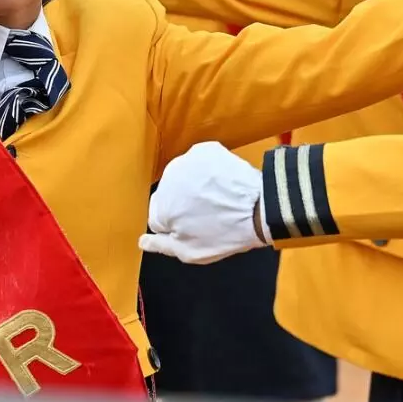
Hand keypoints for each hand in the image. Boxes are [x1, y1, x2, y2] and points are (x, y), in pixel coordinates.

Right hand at [138, 141, 266, 264]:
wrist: (261, 208)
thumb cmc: (225, 234)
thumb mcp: (190, 252)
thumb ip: (161, 245)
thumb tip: (141, 241)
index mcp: (161, 205)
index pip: (158, 217)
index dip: (176, 226)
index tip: (194, 229)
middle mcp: (168, 178)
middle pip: (169, 195)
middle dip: (182, 204)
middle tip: (207, 215)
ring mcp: (187, 160)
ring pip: (182, 177)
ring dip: (193, 186)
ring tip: (217, 199)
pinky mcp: (206, 149)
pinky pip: (199, 162)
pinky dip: (207, 171)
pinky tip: (222, 184)